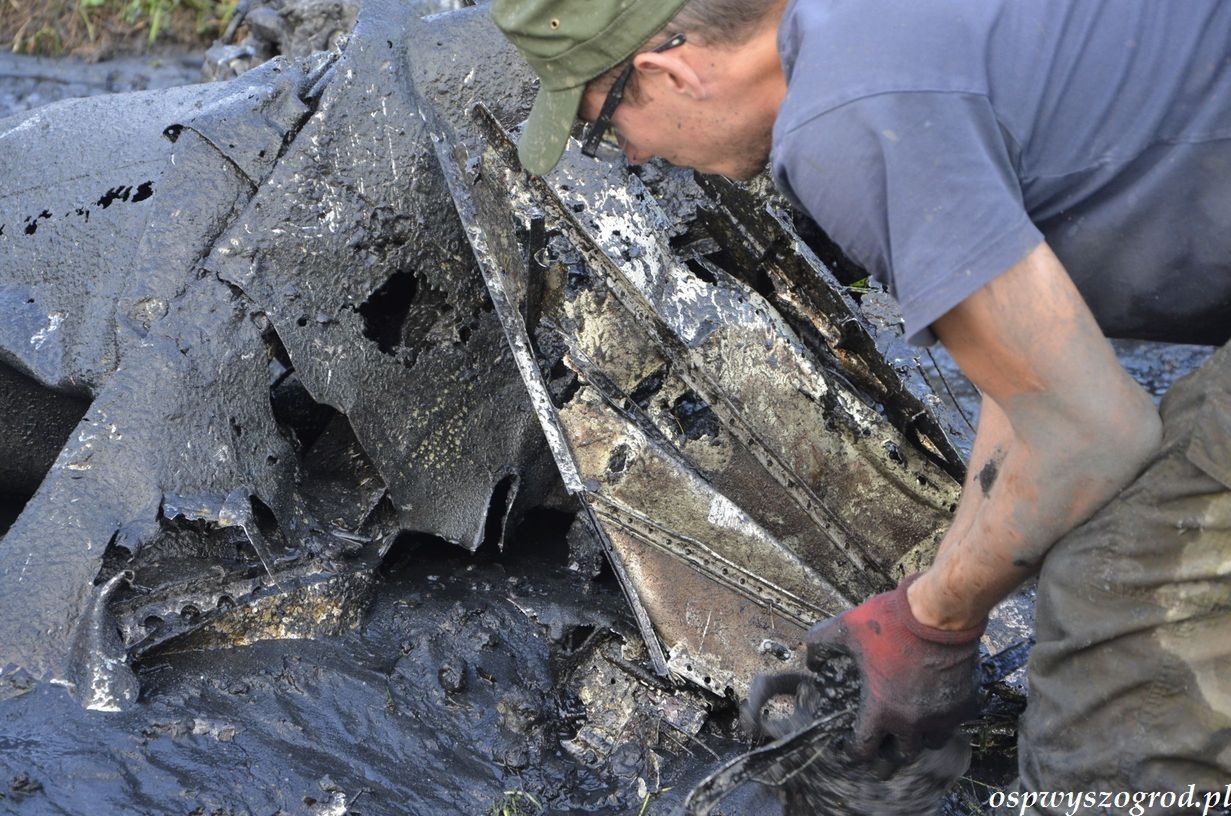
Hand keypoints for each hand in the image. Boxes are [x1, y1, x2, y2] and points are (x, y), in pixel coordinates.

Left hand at [805, 573, 984, 764]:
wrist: (939, 613)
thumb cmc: (891, 621)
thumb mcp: (846, 628)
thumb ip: (822, 644)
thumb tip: (812, 661)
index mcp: (882, 709)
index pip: (864, 750)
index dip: (854, 751)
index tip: (851, 745)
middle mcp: (913, 721)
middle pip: (902, 756)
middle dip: (890, 755)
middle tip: (883, 749)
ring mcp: (942, 716)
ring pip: (932, 743)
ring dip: (921, 739)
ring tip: (913, 729)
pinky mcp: (965, 704)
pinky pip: (955, 722)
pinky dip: (945, 718)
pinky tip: (938, 705)